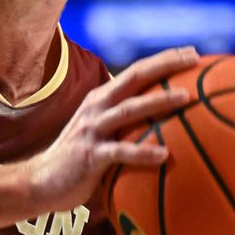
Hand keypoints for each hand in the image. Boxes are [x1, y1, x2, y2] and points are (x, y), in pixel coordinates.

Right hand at [24, 46, 198, 212]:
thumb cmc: (77, 159)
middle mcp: (96, 108)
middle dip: (164, 66)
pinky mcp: (89, 156)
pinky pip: (120, 152)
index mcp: (100, 99)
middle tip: (195, 60)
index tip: (192, 53)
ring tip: (185, 97)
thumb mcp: (99, 132)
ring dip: (158, 101)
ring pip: (128, 110)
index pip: (135, 72)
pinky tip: (164, 155)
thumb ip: (124, 124)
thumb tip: (163, 125)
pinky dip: (143, 152)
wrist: (39, 181)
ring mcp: (91, 130)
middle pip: (134, 78)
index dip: (163, 60)